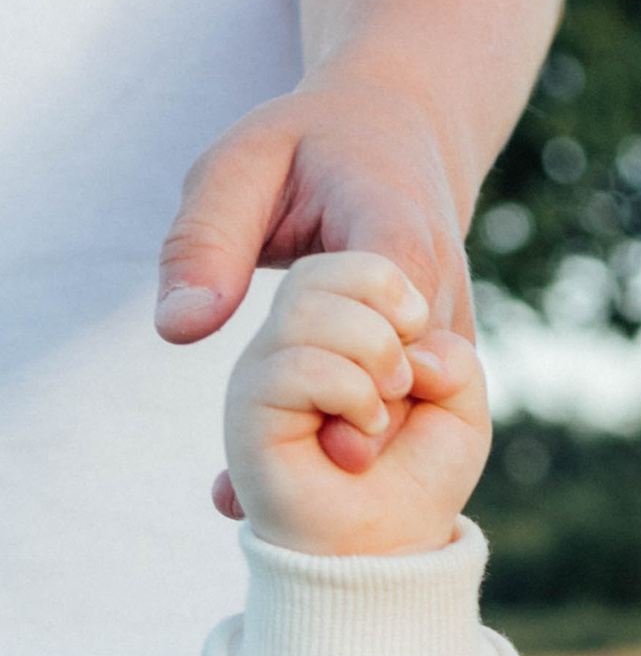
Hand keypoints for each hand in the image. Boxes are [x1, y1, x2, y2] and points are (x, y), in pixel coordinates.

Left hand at [159, 65, 478, 515]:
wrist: (395, 139)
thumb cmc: (306, 145)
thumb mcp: (238, 166)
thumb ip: (205, 242)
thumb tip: (177, 333)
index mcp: (397, 228)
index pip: (396, 303)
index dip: (372, 373)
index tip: (339, 446)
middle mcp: (438, 291)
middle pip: (409, 383)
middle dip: (353, 441)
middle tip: (263, 510)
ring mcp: (448, 330)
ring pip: (413, 413)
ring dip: (348, 459)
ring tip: (257, 517)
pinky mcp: (443, 359)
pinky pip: (407, 416)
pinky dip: (352, 447)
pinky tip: (283, 494)